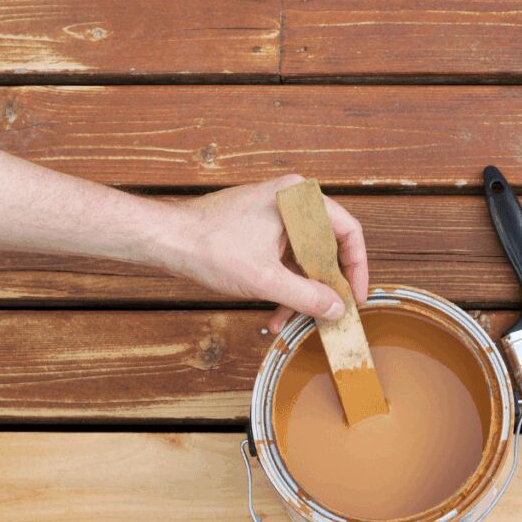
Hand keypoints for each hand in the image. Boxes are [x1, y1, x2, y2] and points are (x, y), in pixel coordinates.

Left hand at [158, 174, 368, 333]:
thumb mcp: (265, 279)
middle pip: (327, 248)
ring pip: (304, 258)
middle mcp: (291, 200)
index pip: (349, 232)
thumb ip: (307, 296)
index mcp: (299, 199)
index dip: (357, 269)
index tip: (355, 298)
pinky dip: (283, 285)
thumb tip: (338, 310)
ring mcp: (275, 214)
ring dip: (300, 292)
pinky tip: (274, 313)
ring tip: (290, 322)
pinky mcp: (260, 228)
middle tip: (328, 314)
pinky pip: (285, 258)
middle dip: (324, 287)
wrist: (164, 239)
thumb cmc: (208, 246)